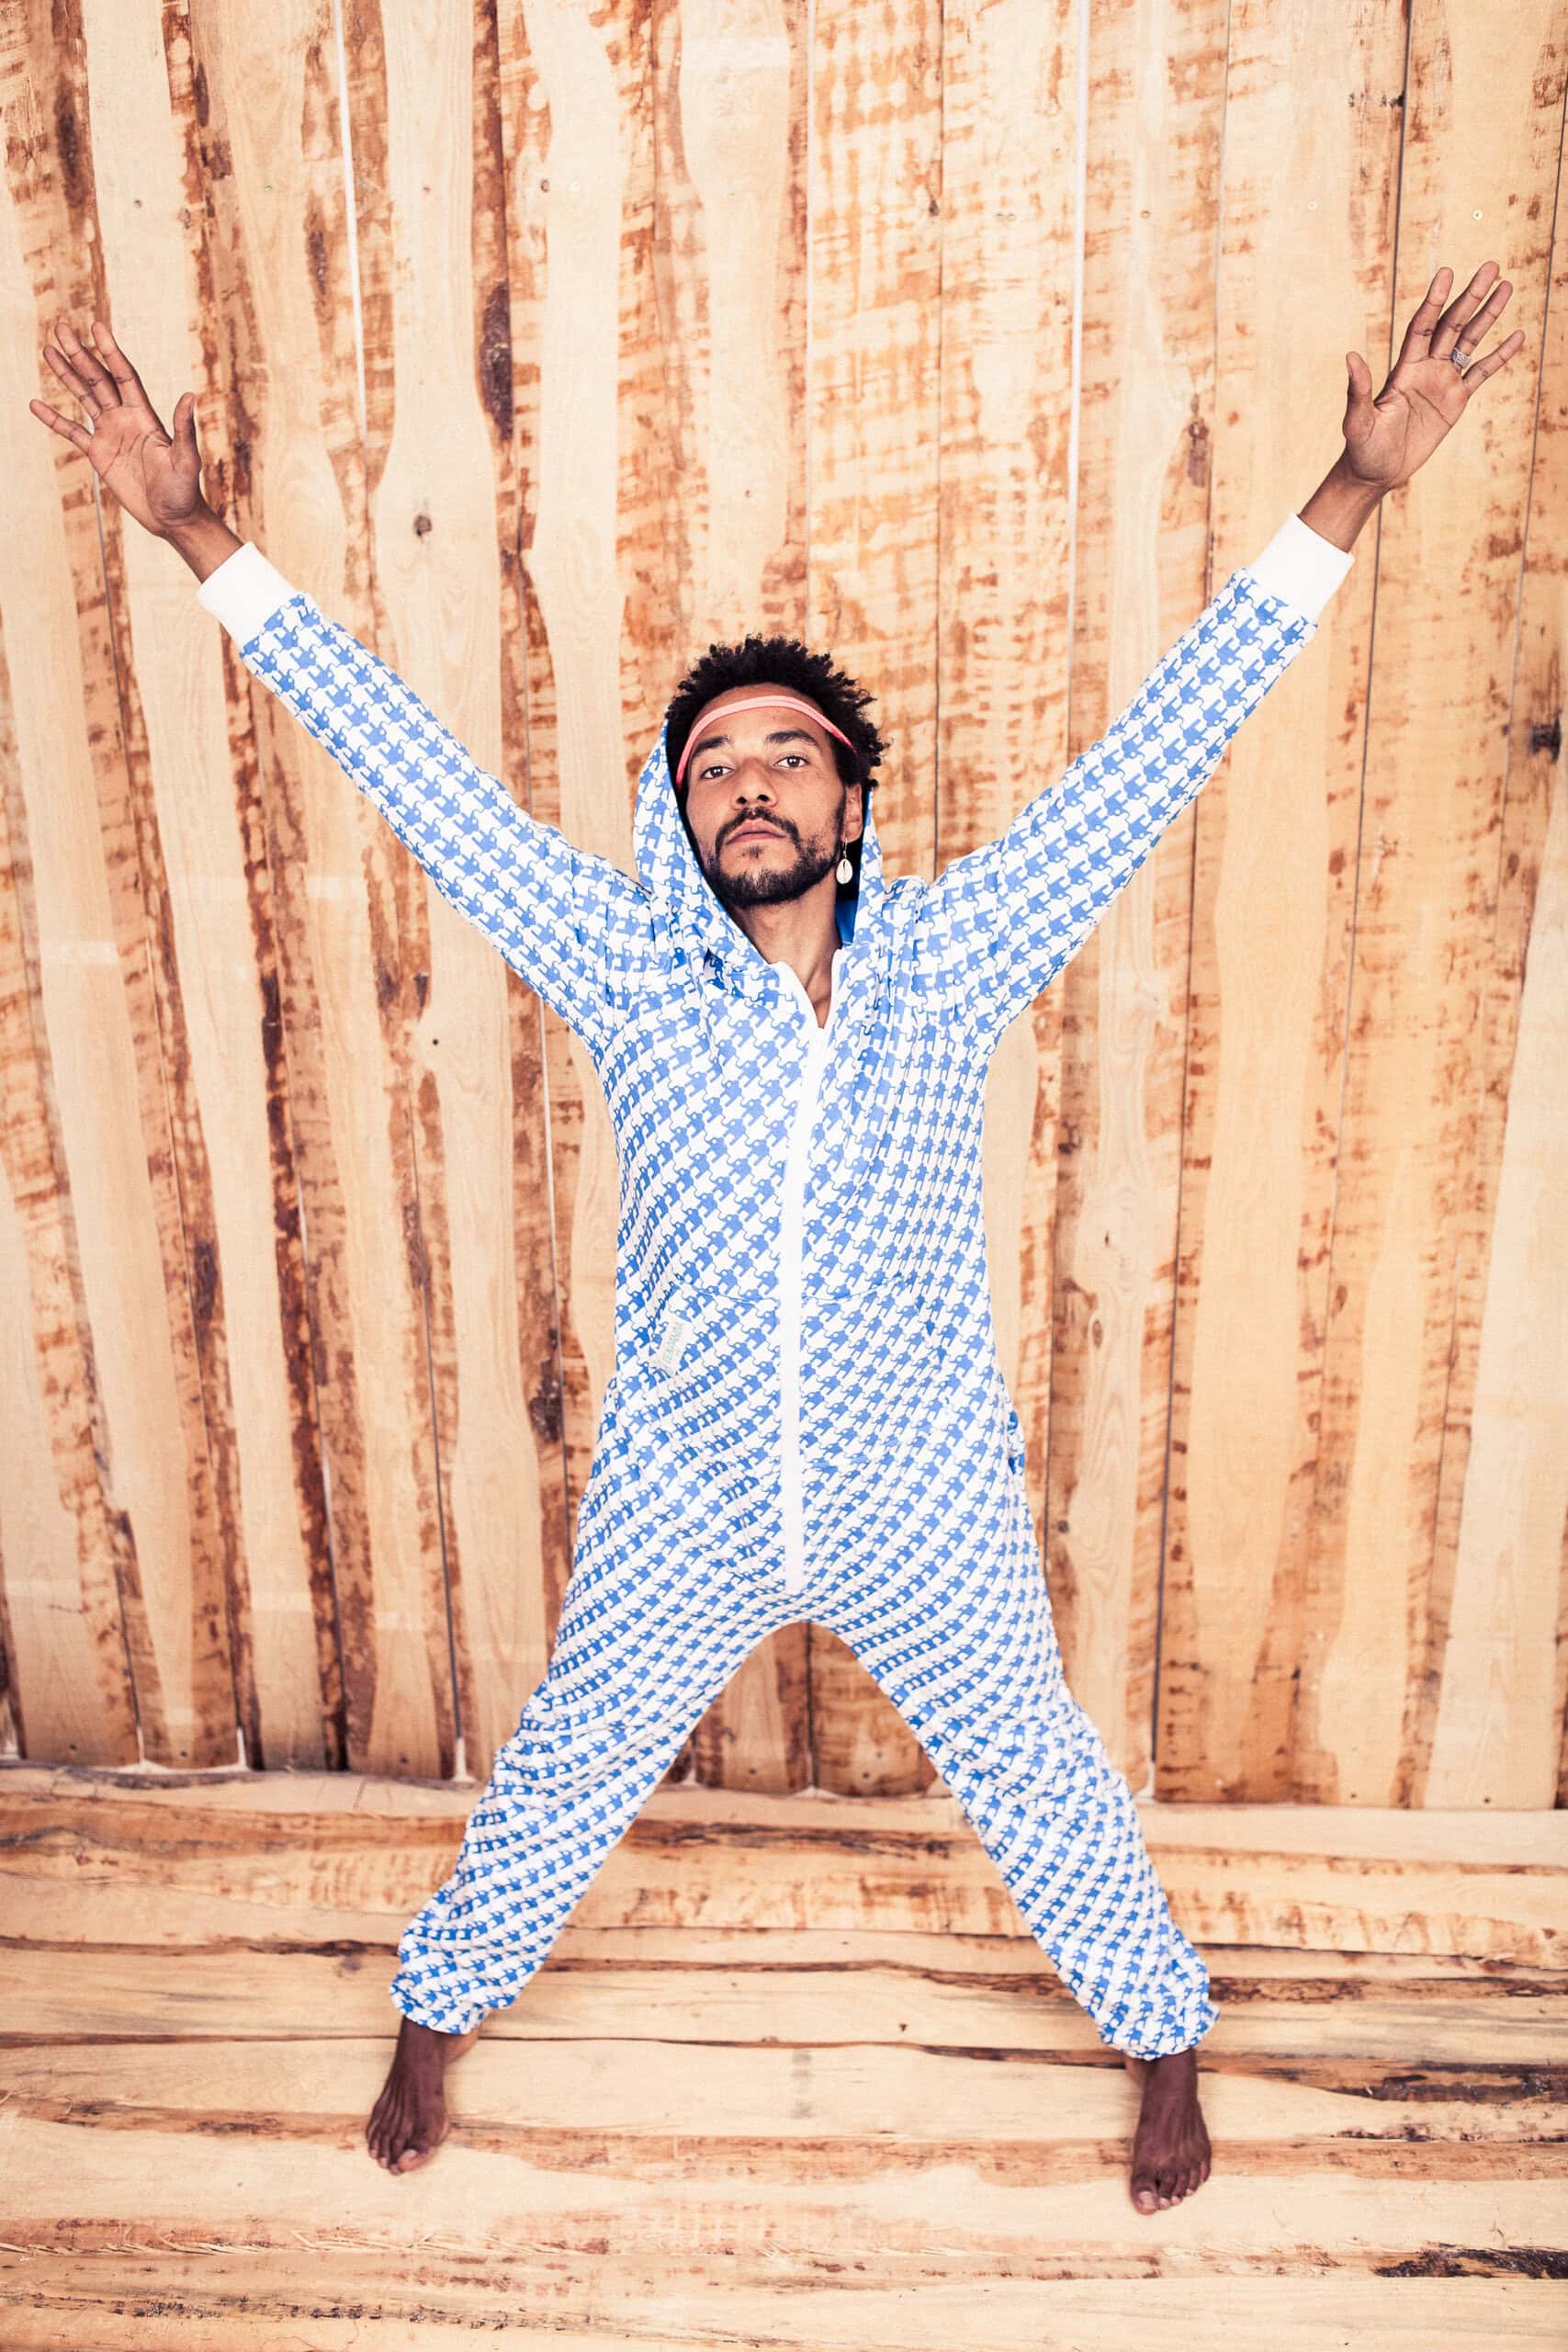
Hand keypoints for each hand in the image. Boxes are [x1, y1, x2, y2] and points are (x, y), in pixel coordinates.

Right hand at [29, 314, 208, 537]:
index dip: (110, 352)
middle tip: (61, 328)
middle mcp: (125, 419)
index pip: (124, 376)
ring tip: (49, 350)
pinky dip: (54, 419)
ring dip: (67, 375)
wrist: (173, 519)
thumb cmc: (185, 491)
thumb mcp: (187, 461)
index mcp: (145, 416)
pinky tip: (36, 404)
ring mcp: (110, 434)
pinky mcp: (99, 454)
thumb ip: (184, 429)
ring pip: (84, 397)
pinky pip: (72, 432)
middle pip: (98, 379)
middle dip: (80, 354)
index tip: (97, 327)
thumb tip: (189, 396)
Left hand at [1340, 261, 1524, 493]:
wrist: (1377, 473)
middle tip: (1491, 267)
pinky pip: (1481, 372)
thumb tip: (1351, 356)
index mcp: (1404, 368)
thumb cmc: (1362, 449)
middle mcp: (1426, 368)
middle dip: (1471, 297)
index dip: (1434, 301)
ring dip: (1488, 315)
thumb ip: (1358, 390)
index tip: (1447, 274)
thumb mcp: (1357, 421)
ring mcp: (1442, 382)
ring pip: (1469, 341)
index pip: (1422, 326)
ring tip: (1507, 286)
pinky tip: (1517, 336)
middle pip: (1452, 324)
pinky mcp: (1455, 401)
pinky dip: (1498, 355)